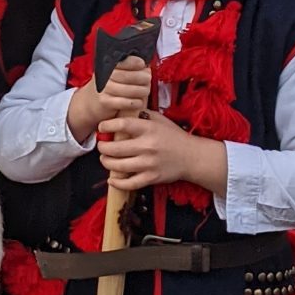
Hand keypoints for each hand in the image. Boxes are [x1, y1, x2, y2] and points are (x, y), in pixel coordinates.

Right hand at [67, 56, 152, 144]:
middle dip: (142, 77)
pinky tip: (139, 102)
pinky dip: (136, 103)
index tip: (142, 64)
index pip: (123, 61)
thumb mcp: (113, 73)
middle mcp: (104, 76)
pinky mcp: (105, 102)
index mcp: (107, 66)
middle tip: (148, 79)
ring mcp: (104, 89)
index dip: (134, 62)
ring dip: (142, 91)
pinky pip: (126, 102)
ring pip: (130, 90)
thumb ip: (127, 68)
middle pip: (128, 76)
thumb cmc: (107, 87)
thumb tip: (146, 67)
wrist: (89, 103)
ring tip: (145, 91)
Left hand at [97, 108, 226, 196]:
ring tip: (105, 159)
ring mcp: (149, 164)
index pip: (122, 125)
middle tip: (101, 146)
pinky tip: (112, 179)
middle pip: (115, 148)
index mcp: (149, 129)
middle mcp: (148, 146)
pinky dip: (118, 183)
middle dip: (103, 148)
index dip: (107, 126)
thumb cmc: (174, 136)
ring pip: (119, 166)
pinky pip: (130, 183)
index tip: (101, 128)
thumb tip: (122, 110)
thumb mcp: (160, 119)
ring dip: (107, 163)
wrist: (192, 157)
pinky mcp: (152, 178)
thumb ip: (142, 114)